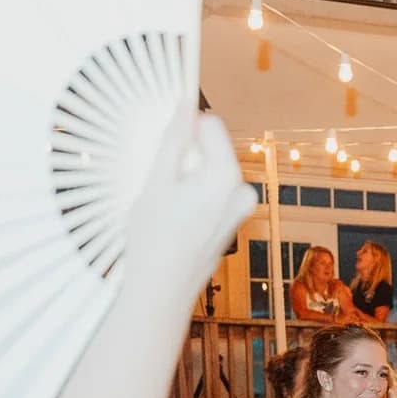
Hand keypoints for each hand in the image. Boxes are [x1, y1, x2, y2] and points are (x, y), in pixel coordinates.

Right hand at [123, 109, 253, 308]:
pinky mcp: (231, 225)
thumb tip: (184, 107)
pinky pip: (212, 195)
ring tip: (166, 203)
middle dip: (186, 156)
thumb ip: (173, 139)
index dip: (185, 127)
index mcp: (227, 176)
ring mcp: (239, 211)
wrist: (161, 290)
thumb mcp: (157, 180)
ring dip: (188, 178)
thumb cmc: (155, 239)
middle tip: (161, 181)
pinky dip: (194, 197)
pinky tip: (174, 218)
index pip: (211, 124)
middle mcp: (241, 192)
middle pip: (212, 150)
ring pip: (210, 173)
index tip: (165, 139)